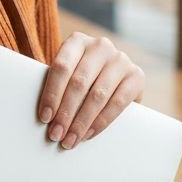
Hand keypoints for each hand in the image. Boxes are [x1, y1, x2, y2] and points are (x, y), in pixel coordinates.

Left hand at [37, 32, 144, 148]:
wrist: (116, 78)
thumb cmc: (83, 78)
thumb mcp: (69, 74)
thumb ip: (58, 87)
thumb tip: (45, 117)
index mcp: (77, 41)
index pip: (61, 67)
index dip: (52, 94)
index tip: (44, 118)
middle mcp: (100, 46)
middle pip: (79, 83)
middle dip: (65, 113)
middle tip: (56, 135)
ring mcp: (120, 59)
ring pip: (97, 95)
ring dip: (81, 122)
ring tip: (70, 140)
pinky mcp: (137, 75)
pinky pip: (118, 103)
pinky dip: (101, 122)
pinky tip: (89, 134)